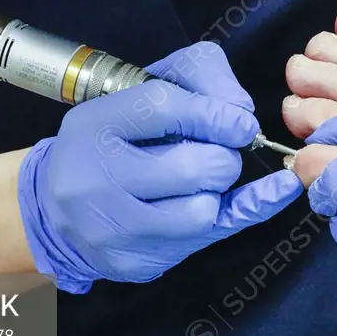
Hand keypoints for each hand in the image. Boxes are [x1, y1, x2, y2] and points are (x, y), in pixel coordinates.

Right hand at [18, 42, 302, 292]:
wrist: (57, 208)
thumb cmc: (114, 140)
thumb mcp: (142, 89)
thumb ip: (197, 76)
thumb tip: (241, 110)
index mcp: (95, 124)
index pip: (166, 108)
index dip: (215, 113)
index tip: (239, 121)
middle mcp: (96, 178)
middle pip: (193, 166)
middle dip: (222, 158)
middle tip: (216, 155)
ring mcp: (112, 226)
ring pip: (201, 209)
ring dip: (217, 191)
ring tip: (199, 183)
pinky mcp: (133, 260)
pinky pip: (209, 236)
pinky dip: (251, 210)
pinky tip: (279, 192)